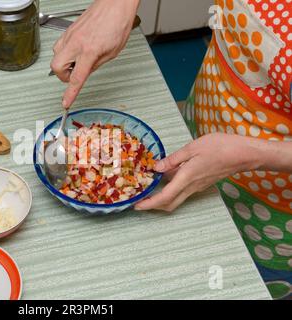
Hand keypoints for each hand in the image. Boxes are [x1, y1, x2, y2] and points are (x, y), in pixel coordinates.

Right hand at [50, 0, 139, 107]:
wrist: (116, 4)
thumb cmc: (118, 23)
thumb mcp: (112, 52)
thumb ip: (96, 65)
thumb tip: (85, 73)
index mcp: (89, 51)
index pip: (76, 78)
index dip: (70, 94)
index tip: (66, 103)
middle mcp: (77, 42)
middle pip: (56, 67)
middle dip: (63, 75)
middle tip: (74, 75)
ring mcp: (71, 35)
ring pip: (55, 55)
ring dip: (64, 63)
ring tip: (77, 61)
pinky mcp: (69, 29)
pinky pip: (59, 45)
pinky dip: (65, 52)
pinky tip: (76, 51)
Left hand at [135, 133, 265, 211]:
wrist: (244, 154)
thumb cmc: (220, 147)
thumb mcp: (192, 148)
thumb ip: (173, 159)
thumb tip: (157, 168)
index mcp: (186, 178)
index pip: (164, 197)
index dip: (149, 204)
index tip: (137, 205)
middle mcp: (191, 187)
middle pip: (169, 204)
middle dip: (153, 206)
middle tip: (139, 201)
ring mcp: (197, 187)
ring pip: (176, 199)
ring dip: (161, 199)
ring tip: (148, 190)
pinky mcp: (201, 183)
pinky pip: (183, 192)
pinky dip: (170, 191)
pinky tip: (164, 179)